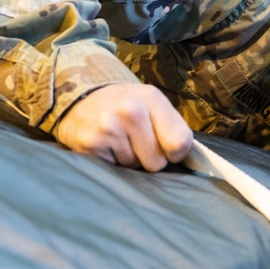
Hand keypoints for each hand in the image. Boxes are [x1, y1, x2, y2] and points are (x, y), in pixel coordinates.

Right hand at [55, 83, 193, 171]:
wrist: (81, 100)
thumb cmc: (125, 106)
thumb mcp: (152, 104)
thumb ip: (172, 127)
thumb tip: (189, 161)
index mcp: (152, 98)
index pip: (180, 143)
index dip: (175, 153)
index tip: (166, 147)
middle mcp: (130, 111)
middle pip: (157, 162)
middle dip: (149, 157)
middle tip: (135, 140)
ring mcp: (109, 127)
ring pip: (135, 167)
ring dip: (129, 159)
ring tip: (119, 140)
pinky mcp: (92, 144)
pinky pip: (116, 170)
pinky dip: (113, 162)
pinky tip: (106, 145)